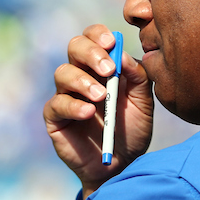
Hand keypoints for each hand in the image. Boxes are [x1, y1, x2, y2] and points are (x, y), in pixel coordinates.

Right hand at [43, 24, 153, 197]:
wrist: (122, 165)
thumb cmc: (132, 131)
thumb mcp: (143, 104)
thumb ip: (139, 78)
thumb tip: (123, 55)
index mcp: (102, 66)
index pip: (93, 37)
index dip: (99, 34)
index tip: (111, 43)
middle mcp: (81, 75)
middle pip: (74, 47)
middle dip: (91, 53)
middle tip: (109, 70)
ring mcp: (66, 95)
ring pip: (63, 73)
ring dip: (82, 80)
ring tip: (101, 97)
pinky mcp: (55, 118)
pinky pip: (57, 104)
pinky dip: (73, 106)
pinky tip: (88, 112)